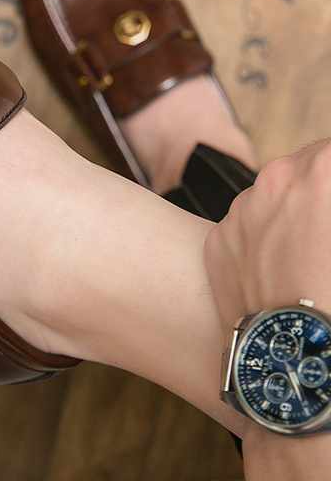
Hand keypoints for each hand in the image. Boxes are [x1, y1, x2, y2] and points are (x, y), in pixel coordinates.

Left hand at [204, 138, 330, 475]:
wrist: (299, 369)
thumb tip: (326, 220)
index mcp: (320, 173)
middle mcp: (271, 182)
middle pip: (308, 169)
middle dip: (324, 190)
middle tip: (326, 237)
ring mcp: (238, 212)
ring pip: (273, 198)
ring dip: (294, 214)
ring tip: (314, 260)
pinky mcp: (217, 242)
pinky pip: (246, 230)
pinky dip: (263, 242)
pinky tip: (284, 276)